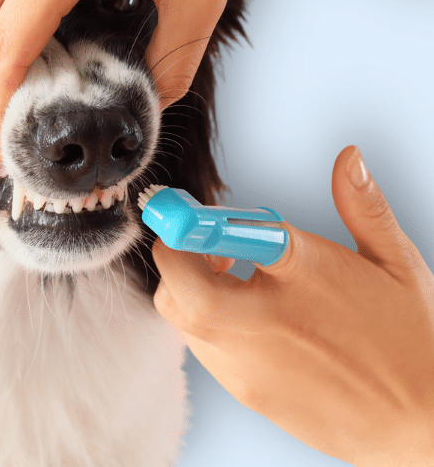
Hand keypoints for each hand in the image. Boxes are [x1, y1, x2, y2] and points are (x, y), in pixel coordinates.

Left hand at [153, 145, 433, 466]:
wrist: (422, 425)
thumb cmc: (412, 340)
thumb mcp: (396, 263)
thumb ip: (363, 206)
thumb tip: (348, 157)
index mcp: (306, 276)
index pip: (230, 238)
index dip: (197, 223)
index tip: (183, 212)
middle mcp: (268, 321)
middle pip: (180, 287)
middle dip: (174, 258)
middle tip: (201, 246)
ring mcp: (251, 362)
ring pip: (182, 319)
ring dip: (189, 291)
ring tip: (232, 280)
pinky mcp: (246, 391)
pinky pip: (203, 350)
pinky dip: (207, 326)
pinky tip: (247, 318)